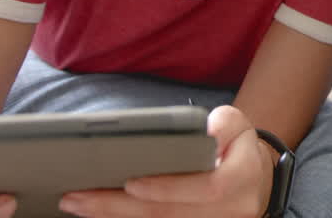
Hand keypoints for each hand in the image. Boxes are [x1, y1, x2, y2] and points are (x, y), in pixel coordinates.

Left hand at [58, 106, 271, 217]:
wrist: (252, 178)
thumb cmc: (236, 145)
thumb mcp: (236, 123)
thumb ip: (221, 127)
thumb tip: (201, 136)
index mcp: (243, 180)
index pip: (207, 188)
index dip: (169, 188)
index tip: (130, 183)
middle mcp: (232, 211)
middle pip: (171, 215)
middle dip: (121, 207)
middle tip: (78, 196)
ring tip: (78, 205)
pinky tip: (100, 214)